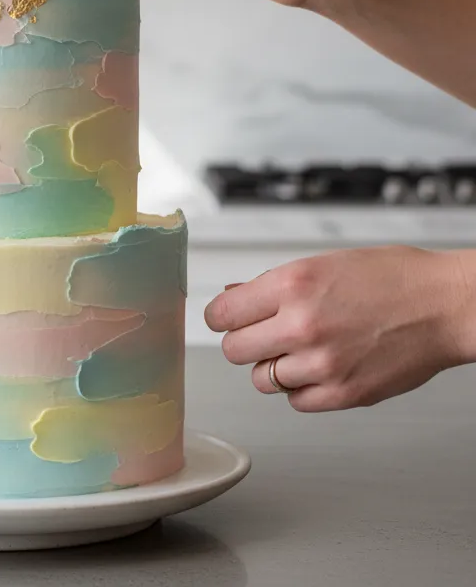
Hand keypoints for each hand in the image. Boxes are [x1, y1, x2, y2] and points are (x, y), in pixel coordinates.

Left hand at [204, 247, 475, 411]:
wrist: (444, 305)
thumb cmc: (390, 278)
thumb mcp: (320, 264)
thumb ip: (271, 286)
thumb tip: (232, 295)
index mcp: (292, 284)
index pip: (221, 314)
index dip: (221, 317)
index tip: (225, 319)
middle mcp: (302, 324)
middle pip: (233, 350)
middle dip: (244, 342)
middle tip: (262, 334)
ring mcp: (322, 363)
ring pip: (261, 379)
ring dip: (273, 366)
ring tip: (299, 349)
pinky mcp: (345, 393)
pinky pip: (296, 401)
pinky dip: (302, 388)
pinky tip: (319, 367)